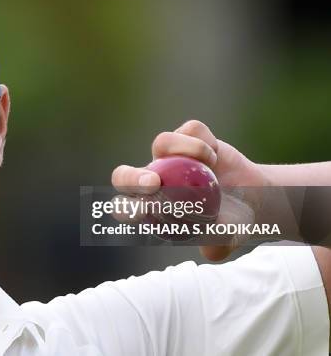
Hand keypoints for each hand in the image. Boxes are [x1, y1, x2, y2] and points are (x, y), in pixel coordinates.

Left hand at [111, 120, 272, 260]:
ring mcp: (171, 156)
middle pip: (124, 175)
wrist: (254, 198)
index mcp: (151, 208)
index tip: (145, 210)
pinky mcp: (191, 137)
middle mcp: (154, 179)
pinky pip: (191, 131)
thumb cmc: (231, 223)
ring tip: (209, 164)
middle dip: (131, 178)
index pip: (125, 208)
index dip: (127, 209)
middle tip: (153, 183)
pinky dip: (203, 142)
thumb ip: (217, 242)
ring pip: (162, 142)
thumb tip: (210, 247)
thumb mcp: (228, 236)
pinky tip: (216, 156)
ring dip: (183, 149)